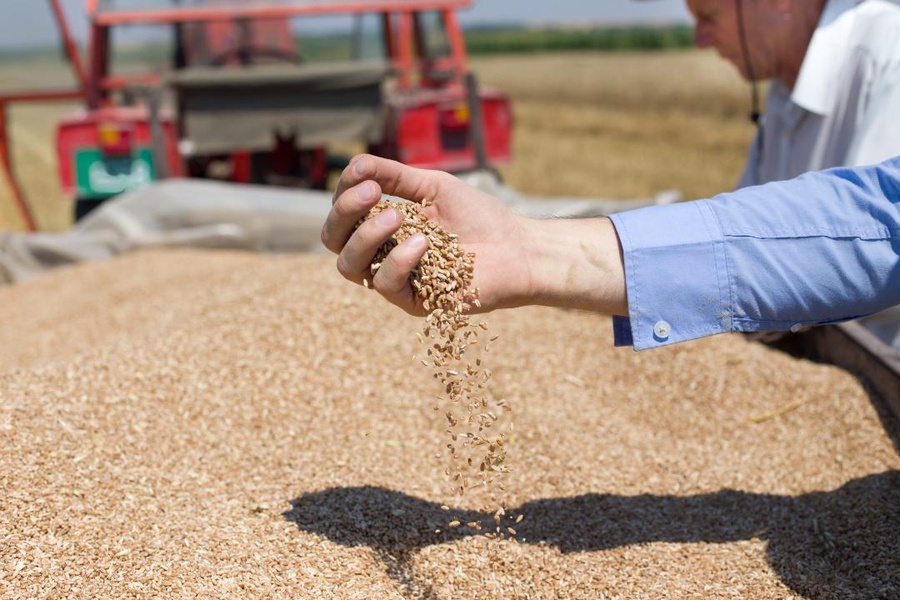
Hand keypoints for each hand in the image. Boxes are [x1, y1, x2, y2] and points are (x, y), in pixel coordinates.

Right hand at [321, 154, 533, 314]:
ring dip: (366, 236)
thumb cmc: (479, 217)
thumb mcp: (433, 187)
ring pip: (350, 266)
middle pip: (334, 241)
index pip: (342, 214)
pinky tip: (423, 243)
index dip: (344, 193)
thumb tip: (356, 164)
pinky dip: (400, 260)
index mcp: (381, 227)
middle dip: (345, 213)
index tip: (366, 174)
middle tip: (372, 193)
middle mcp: (381, 254)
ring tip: (396, 216)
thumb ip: (395, 176)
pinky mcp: (413, 302)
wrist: (518, 248)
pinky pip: (385, 284)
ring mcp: (395, 280)